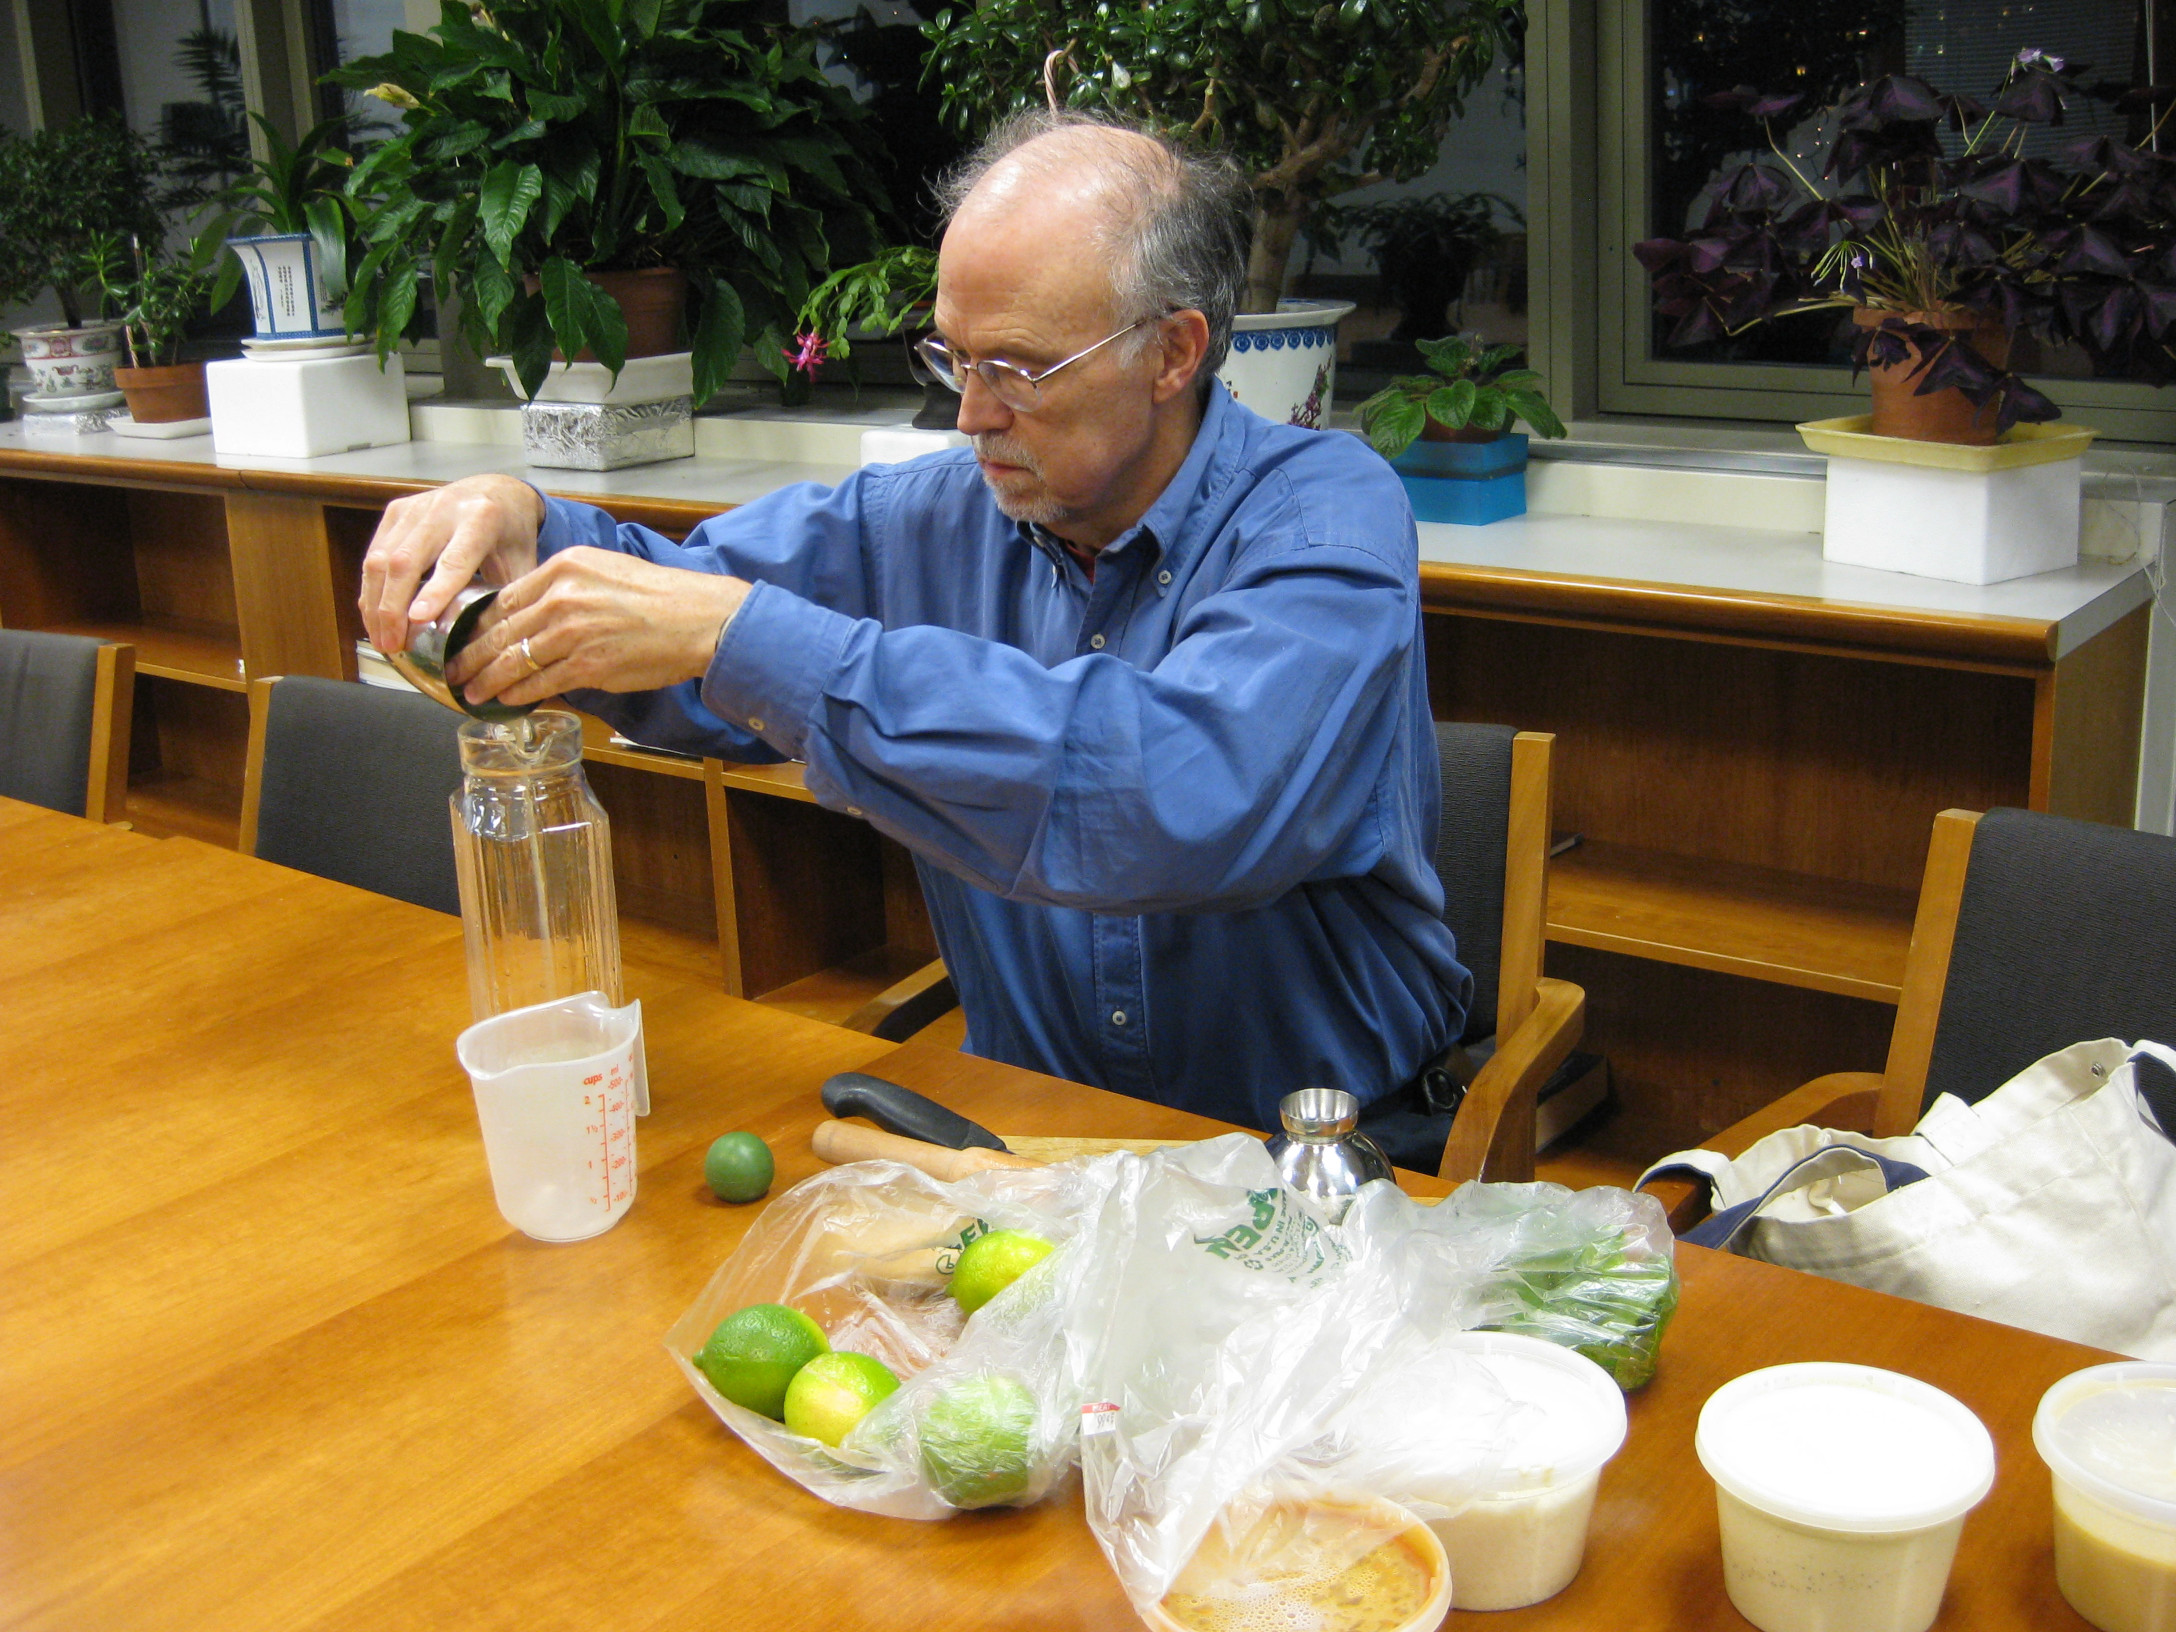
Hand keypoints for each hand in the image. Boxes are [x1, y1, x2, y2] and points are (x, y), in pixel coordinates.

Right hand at [358, 474, 546, 653]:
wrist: (496, 491)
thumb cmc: (510, 534)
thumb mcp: (522, 563)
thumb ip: (508, 597)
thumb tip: (493, 643)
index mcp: (481, 519)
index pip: (454, 560)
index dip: (435, 590)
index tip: (418, 619)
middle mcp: (443, 509)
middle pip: (405, 561)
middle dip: (393, 608)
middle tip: (393, 646)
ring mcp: (414, 508)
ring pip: (380, 559)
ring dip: (376, 604)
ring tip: (382, 640)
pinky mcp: (395, 511)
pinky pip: (373, 554)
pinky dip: (371, 589)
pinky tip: (374, 616)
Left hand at [444, 547, 751, 708]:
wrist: (701, 619)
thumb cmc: (661, 598)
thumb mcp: (605, 571)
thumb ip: (565, 587)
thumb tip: (534, 617)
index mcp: (563, 567)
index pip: (505, 598)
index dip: (478, 623)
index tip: (464, 638)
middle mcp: (561, 596)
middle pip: (500, 630)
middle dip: (470, 655)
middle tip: (452, 670)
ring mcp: (571, 632)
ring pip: (513, 660)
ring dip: (487, 680)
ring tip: (471, 692)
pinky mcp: (586, 666)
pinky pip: (539, 684)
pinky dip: (518, 695)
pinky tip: (505, 701)